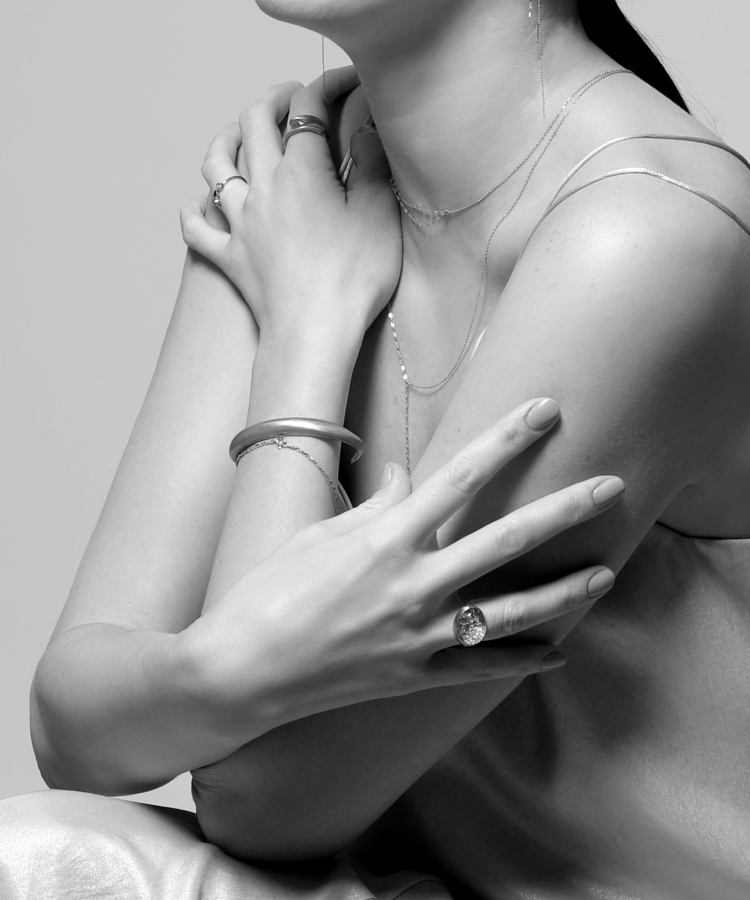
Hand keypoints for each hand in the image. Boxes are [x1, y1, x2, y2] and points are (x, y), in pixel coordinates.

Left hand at [180, 67, 401, 342]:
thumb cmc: (352, 278)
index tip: (345, 84)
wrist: (313, 333)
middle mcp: (262, 189)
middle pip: (254, 125)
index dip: (327, 87)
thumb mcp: (378, 213)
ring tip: (236, 133)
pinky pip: (198, 229)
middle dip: (273, 101)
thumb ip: (370, 163)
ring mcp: (240, 224)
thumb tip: (365, 128)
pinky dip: (195, 212)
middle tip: (292, 98)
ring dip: (225, 140)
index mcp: (301, 172)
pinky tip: (198, 206)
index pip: (308, 110)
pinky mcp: (229, 258)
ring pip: (216, 167)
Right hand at [184, 399, 622, 736]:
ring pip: (510, 610)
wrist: (241, 672)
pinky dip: (523, 662)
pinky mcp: (415, 676)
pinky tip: (560, 653)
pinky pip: (481, 669)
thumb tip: (407, 477)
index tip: (544, 409)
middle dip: (563, 509)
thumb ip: (376, 507)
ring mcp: (420, 635)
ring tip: (605, 574)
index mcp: (387, 540)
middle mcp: (414, 585)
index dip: (507, 438)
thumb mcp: (318, 535)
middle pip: (506, 539)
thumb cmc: (268, 594)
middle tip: (610, 486)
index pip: (461, 476)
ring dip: (562, 591)